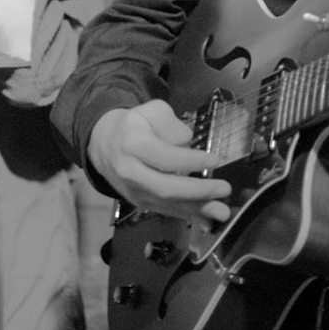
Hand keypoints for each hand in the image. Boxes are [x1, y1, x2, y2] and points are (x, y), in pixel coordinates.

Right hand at [90, 101, 232, 223]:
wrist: (104, 145)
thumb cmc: (134, 125)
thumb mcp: (151, 111)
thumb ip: (170, 123)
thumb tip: (186, 141)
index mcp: (132, 144)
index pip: (165, 157)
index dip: (191, 161)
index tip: (216, 160)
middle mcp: (130, 172)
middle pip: (165, 187)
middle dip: (198, 191)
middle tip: (224, 188)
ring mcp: (133, 191)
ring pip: (167, 204)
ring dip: (196, 209)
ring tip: (222, 212)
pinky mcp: (139, 203)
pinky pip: (165, 211)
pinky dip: (187, 214)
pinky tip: (208, 218)